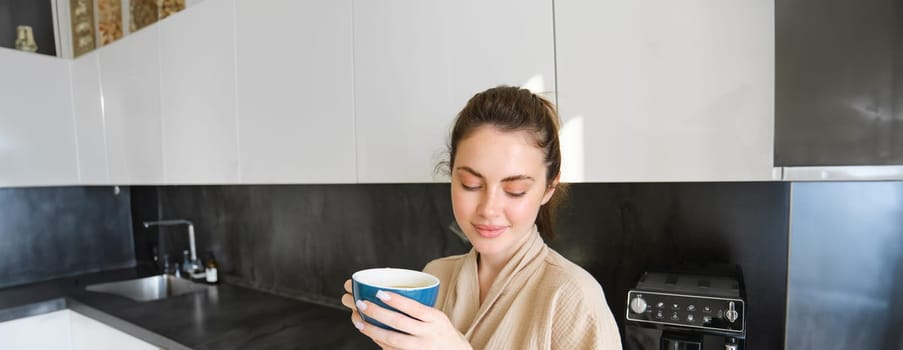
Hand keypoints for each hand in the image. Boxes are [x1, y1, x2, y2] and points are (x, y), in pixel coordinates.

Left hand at [341, 279, 470, 349]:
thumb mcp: (437, 317)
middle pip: (400, 323)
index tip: (379, 293)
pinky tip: (370, 333)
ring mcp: (420, 348)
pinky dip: (379, 341)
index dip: (396, 300)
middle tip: (361, 303)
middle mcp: (428, 334)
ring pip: (393, 340)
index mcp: (435, 318)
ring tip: (359, 321)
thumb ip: (419, 310)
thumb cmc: (441, 332)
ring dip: (373, 330)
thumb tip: (387, 295)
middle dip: (378, 313)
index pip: (414, 308)